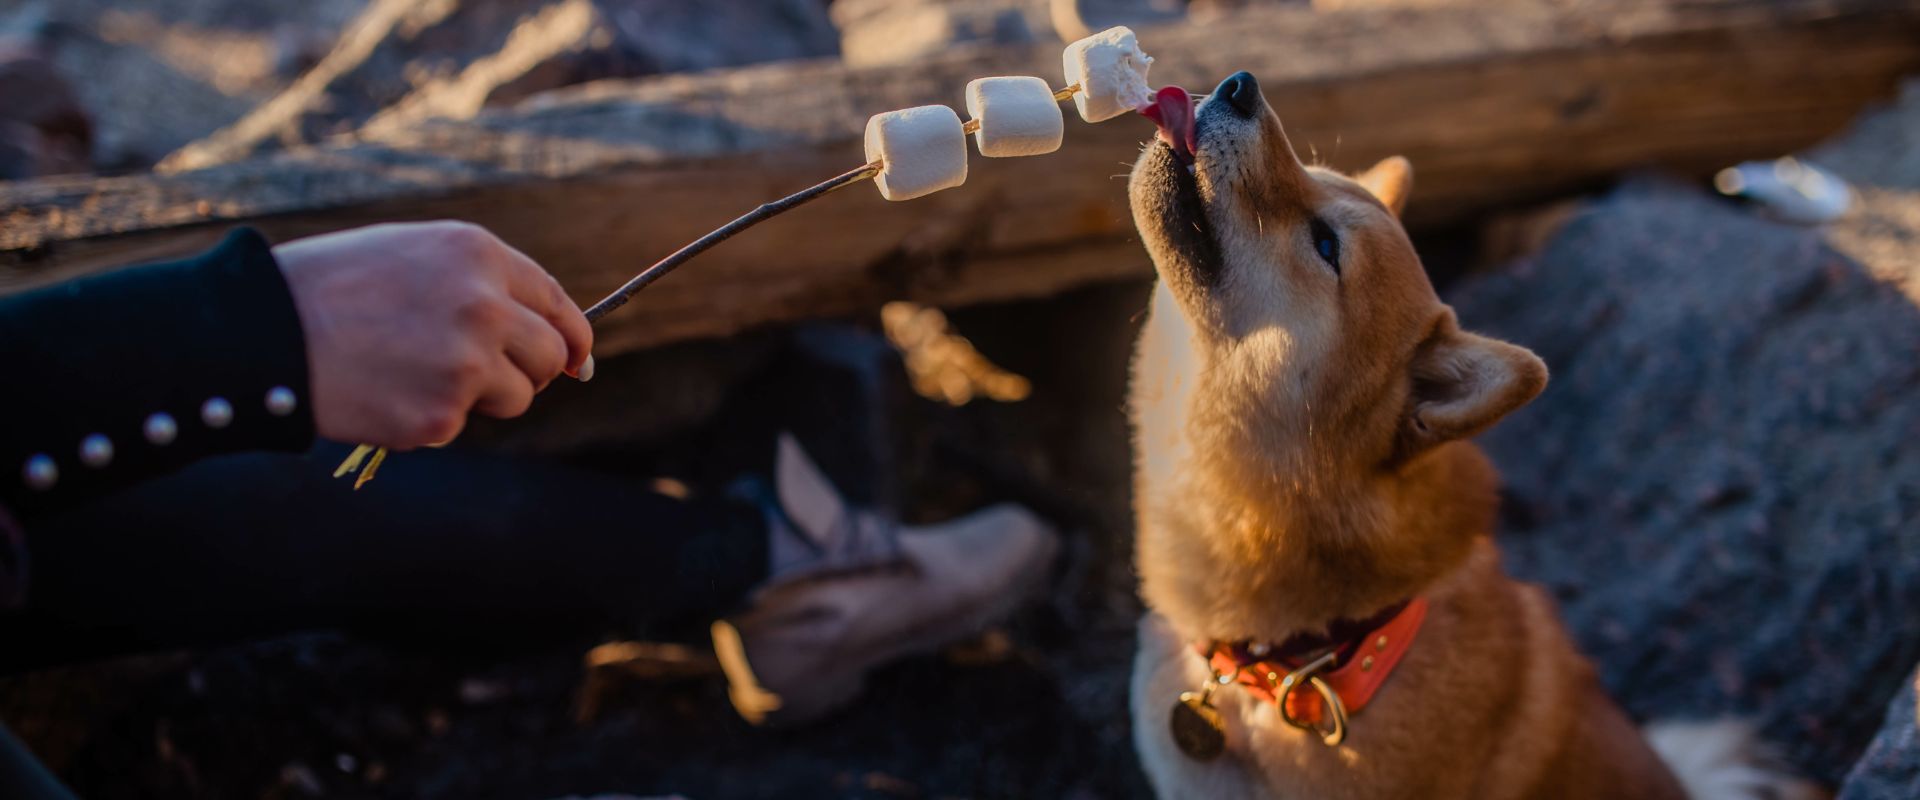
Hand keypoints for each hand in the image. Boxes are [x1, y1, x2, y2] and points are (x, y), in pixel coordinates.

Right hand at [274, 221, 592, 448]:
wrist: (264, 330)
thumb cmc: (331, 289)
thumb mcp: (412, 256)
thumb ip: (480, 286)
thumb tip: (551, 340)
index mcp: (478, 255)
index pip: (554, 302)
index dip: (572, 336)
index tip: (576, 359)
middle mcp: (485, 305)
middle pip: (549, 356)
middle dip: (530, 371)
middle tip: (484, 375)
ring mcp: (467, 362)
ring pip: (517, 397)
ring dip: (481, 397)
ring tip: (414, 373)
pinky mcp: (442, 413)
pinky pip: (460, 424)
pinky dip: (429, 418)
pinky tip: (384, 392)